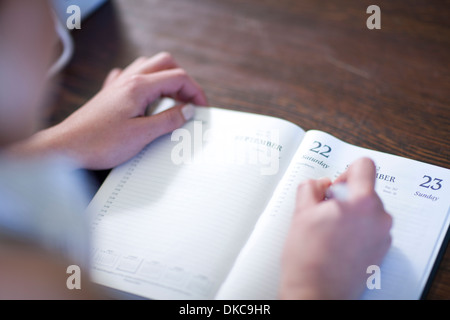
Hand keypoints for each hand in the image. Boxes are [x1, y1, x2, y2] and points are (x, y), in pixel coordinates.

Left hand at [8, 52, 207, 168]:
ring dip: (166, 78)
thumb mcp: (141, 135)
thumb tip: (187, 111)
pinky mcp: (110, 95)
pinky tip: (146, 96)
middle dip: (183, 80)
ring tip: (174, 98)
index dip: (196, 92)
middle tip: (190, 101)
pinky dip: (146, 82)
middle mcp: (128, 80)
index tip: (202, 107)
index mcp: (139, 87)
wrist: (67, 147)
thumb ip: (168, 120)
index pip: (178, 78)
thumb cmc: (99, 142)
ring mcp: (118, 85)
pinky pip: (131, 77)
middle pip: (166, 64)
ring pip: (149, 66)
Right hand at [280, 158, 391, 298]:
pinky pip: (370, 228)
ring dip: (350, 214)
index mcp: (362, 202)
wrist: (315, 292)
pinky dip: (356, 230)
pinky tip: (337, 243)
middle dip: (344, 197)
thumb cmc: (307, 258)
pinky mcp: (381, 251)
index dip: (345, 172)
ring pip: (367, 210)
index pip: (364, 166)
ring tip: (329, 232)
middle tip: (324, 214)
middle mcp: (379, 217)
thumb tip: (320, 184)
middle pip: (365, 190)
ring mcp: (382, 236)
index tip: (334, 187)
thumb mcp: (300, 213)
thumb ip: (311, 188)